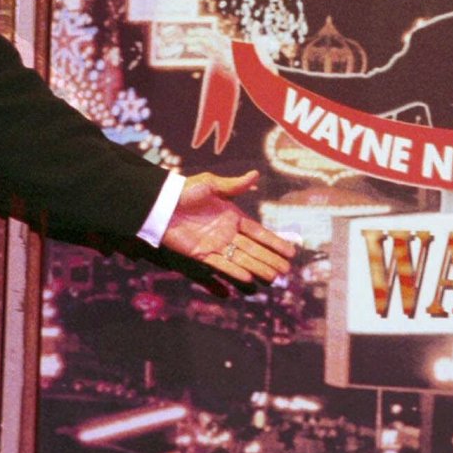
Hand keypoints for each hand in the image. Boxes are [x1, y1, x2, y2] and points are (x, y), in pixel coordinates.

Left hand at [161, 170, 296, 282]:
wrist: (161, 204)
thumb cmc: (184, 190)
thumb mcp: (210, 184)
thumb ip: (233, 185)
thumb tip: (256, 175)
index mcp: (232, 216)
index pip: (259, 232)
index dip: (274, 242)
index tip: (291, 252)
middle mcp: (227, 233)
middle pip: (254, 249)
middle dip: (270, 259)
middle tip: (286, 271)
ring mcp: (215, 245)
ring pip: (241, 259)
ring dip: (258, 268)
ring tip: (274, 278)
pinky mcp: (201, 254)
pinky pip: (221, 265)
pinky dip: (234, 272)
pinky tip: (248, 278)